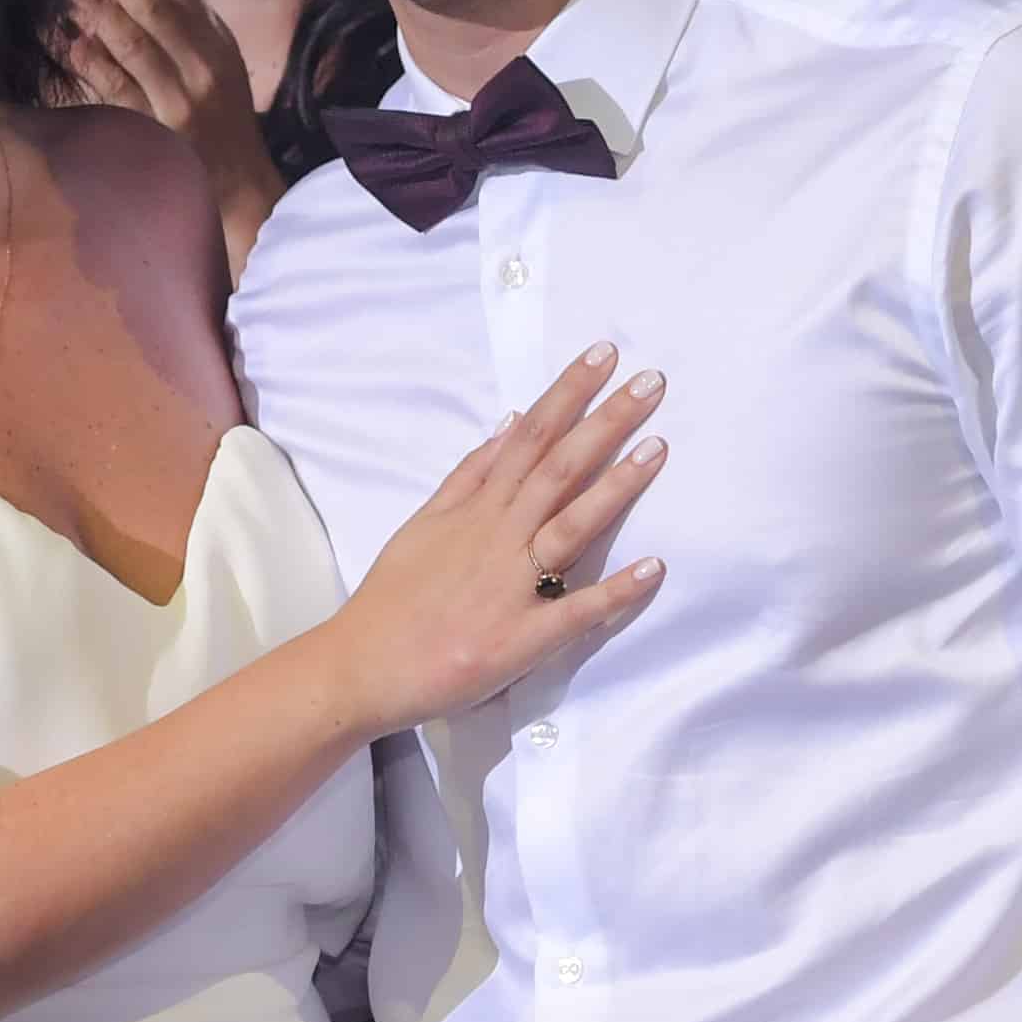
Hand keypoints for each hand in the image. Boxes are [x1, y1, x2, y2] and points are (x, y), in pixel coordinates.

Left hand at [63, 0, 290, 239]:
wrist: (238, 185)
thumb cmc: (224, 112)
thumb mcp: (222, 55)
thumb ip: (201, 7)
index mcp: (219, 44)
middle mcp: (202, 68)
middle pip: (154, 8)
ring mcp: (178, 101)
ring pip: (133, 43)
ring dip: (97, 5)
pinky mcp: (156, 131)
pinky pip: (119, 89)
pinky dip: (95, 61)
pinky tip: (72, 38)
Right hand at [317, 345, 669, 735]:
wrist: (363, 666)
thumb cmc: (394, 599)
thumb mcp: (425, 522)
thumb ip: (470, 475)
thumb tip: (509, 422)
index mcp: (477, 510)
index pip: (529, 437)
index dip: (568, 394)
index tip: (603, 356)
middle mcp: (498, 537)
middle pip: (558, 468)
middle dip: (606, 421)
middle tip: (651, 381)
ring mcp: (511, 586)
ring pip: (570, 525)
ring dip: (616, 487)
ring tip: (658, 449)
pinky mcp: (521, 638)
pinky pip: (575, 611)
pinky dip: (615, 591)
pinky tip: (654, 568)